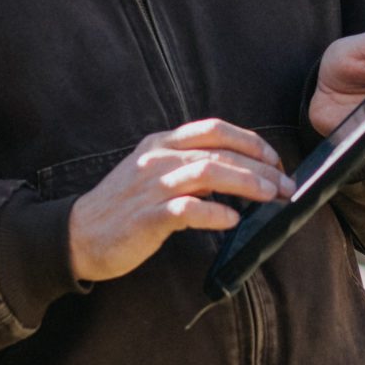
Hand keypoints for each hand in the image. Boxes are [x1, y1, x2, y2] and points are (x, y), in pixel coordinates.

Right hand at [67, 119, 294, 283]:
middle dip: (260, 166)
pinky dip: (215, 212)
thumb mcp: (154, 174)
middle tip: (286, 185)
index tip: (275, 160)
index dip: (251, 141)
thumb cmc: (124, 208)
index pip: (214, 129)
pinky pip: (187, 209)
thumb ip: (189, 169)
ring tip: (271, 197)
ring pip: (208, 172)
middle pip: (219, 151)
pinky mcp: (146, 217)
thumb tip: (235, 175)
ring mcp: (151, 186)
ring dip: (246, 184)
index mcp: (161, 143)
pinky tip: (233, 220)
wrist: (78, 235)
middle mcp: (157, 158)